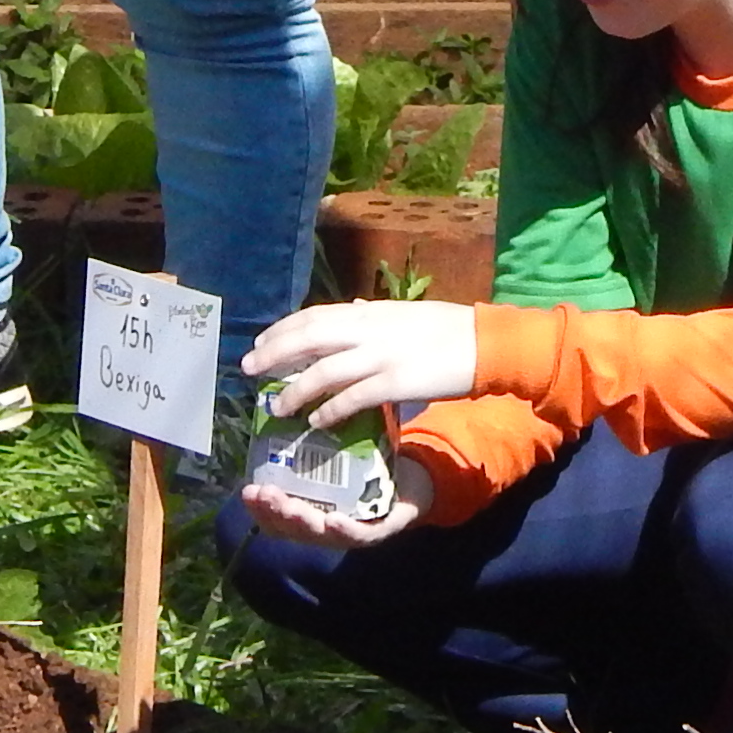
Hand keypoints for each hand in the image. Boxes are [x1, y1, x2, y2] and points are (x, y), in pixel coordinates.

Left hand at [238, 298, 479, 433]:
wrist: (483, 343)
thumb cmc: (446, 329)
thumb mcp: (403, 314)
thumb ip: (372, 316)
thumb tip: (349, 310)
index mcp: (369, 312)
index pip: (313, 316)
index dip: (281, 330)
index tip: (259, 343)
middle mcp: (368, 330)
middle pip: (308, 339)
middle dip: (274, 354)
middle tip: (249, 370)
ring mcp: (380, 356)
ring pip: (323, 372)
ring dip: (296, 390)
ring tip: (278, 406)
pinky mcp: (395, 382)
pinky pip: (352, 399)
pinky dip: (330, 410)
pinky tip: (316, 422)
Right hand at [238, 445, 432, 547]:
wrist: (411, 483)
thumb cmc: (365, 468)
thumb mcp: (335, 454)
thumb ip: (311, 439)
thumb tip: (285, 402)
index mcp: (309, 510)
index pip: (276, 515)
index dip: (259, 507)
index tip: (247, 491)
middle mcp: (324, 526)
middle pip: (293, 526)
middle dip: (275, 512)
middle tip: (262, 495)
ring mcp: (350, 531)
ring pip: (319, 532)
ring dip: (301, 520)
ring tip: (290, 507)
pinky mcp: (378, 530)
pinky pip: (359, 533)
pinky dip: (344, 529)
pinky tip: (332, 520)